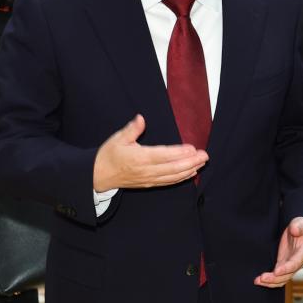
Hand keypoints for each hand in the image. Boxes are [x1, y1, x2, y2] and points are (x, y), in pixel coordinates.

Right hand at [92, 114, 208, 191]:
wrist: (97, 176)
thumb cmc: (108, 155)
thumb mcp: (117, 139)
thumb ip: (132, 129)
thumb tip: (141, 118)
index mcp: (140, 158)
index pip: (164, 155)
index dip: (179, 153)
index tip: (192, 148)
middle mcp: (146, 170)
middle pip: (173, 168)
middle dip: (191, 162)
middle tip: (205, 155)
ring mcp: (148, 179)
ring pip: (173, 176)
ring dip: (189, 170)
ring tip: (202, 163)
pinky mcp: (149, 184)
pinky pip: (168, 182)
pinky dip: (181, 178)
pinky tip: (191, 173)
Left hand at [254, 217, 302, 287]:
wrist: (300, 230)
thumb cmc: (302, 226)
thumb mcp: (302, 224)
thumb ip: (299, 226)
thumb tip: (294, 230)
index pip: (295, 264)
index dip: (286, 269)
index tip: (276, 271)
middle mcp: (297, 263)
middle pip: (287, 275)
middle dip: (274, 278)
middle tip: (262, 277)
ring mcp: (289, 265)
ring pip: (281, 279)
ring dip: (270, 282)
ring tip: (258, 281)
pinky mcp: (282, 265)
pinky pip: (276, 277)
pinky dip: (269, 280)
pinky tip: (259, 280)